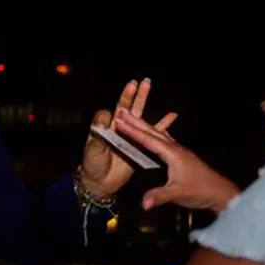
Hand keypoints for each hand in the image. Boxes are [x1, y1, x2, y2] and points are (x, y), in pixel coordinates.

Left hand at [79, 79, 177, 197]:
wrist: (100, 183)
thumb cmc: (92, 165)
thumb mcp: (92, 150)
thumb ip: (97, 137)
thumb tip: (103, 119)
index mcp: (107, 128)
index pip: (116, 110)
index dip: (123, 100)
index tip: (129, 90)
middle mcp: (119, 129)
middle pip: (130, 108)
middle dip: (136, 95)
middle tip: (143, 81)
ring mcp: (130, 137)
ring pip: (141, 117)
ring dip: (145, 102)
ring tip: (152, 88)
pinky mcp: (139, 148)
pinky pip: (152, 135)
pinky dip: (162, 125)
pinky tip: (172, 116)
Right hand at [115, 109, 239, 212]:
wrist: (221, 193)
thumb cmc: (201, 191)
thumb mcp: (178, 194)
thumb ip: (159, 196)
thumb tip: (143, 203)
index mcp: (173, 154)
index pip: (148, 139)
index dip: (132, 131)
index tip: (119, 122)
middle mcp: (176, 149)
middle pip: (152, 132)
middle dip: (136, 122)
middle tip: (121, 112)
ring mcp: (180, 151)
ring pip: (158, 134)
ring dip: (144, 126)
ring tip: (132, 118)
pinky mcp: (182, 156)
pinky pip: (164, 140)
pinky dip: (154, 134)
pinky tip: (154, 133)